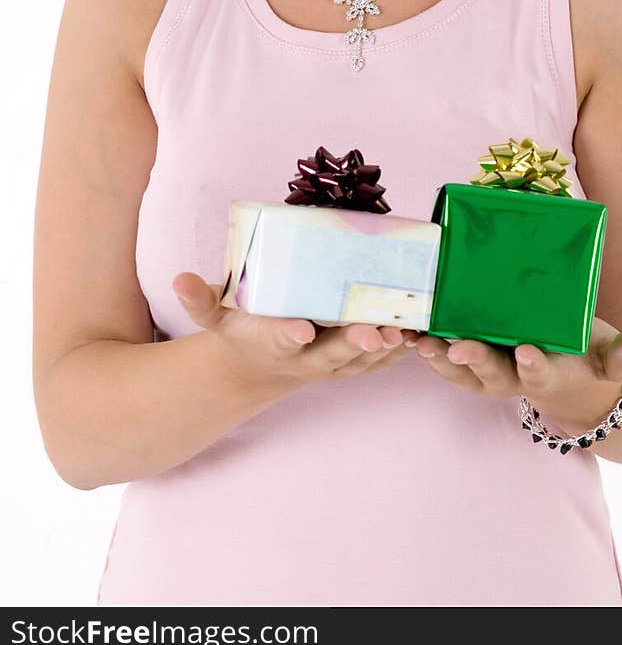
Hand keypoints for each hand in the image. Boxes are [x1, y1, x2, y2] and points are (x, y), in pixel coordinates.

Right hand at [172, 272, 419, 391]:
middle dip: (353, 344)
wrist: (259, 365)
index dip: (290, 336)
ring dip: (384, 350)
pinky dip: (398, 351)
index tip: (302, 330)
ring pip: (362, 362)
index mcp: (273, 342)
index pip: (281, 340)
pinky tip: (419, 331)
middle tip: (375, 332)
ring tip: (406, 331)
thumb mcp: (214, 318)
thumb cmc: (240, 330)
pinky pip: (378, 362)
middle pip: (332, 356)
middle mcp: (305, 359)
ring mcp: (331, 365)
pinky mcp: (351, 363)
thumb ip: (199, 299)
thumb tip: (178, 279)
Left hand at [411, 315, 621, 435]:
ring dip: (442, 360)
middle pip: (494, 375)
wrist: (574, 383)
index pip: (542, 373)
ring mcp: (494, 374)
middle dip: (477, 361)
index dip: (533, 365)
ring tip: (422, 343)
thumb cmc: (592, 361)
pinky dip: (431, 352)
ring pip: (465, 373)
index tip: (526, 352)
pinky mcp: (477, 364)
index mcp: (551, 375)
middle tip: (459, 346)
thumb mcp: (612, 360)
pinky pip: (451, 362)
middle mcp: (518, 378)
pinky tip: (409, 335)